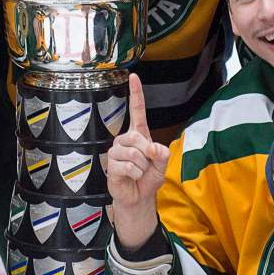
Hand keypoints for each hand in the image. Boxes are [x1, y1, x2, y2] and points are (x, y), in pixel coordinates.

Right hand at [106, 74, 169, 249]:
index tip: (133, 76)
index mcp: (138, 134)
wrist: (138, 198)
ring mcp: (116, 152)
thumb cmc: (148, 179)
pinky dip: (135, 174)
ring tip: (139, 172)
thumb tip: (155, 148)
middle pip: (137, 137)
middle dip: (147, 153)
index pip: (137, 110)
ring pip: (133, 153)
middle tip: (148, 164)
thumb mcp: (161, 166)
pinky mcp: (111, 166)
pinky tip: (132, 177)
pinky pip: (128, 166)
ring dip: (142, 166)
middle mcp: (125, 140)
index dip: (136, 93)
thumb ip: (162, 155)